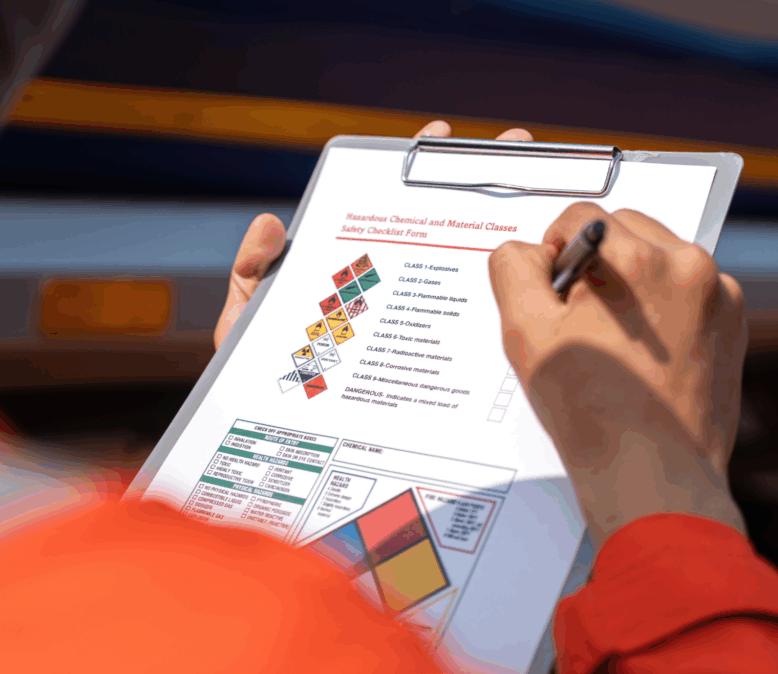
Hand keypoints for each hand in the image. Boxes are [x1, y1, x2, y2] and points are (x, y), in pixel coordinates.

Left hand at [213, 121, 533, 349]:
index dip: (412, 171)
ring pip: (454, 277)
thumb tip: (272, 224)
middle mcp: (384, 294)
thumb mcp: (246, 319)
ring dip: (496, 236)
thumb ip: (252, 270)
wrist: (274, 434)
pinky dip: (488, 311)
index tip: (441, 136)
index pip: (383, 212)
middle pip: (433, 232)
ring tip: (531, 199)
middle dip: (474, 186)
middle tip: (512, 147)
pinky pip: (454, 335)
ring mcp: (405, 327)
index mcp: (346, 274)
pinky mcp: (418, 366)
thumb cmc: (255, 376)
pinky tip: (521, 287)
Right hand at [489, 204, 748, 552]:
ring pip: (657, 257)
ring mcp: (718, 296)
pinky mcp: (731, 324)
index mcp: (637, 261)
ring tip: (611, 339)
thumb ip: (513, 270)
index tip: (552, 295)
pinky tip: (640, 353)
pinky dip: (659, 307)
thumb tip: (526, 252)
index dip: (552, 253)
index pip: (580, 217)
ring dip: (629, 280)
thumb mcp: (525, 333)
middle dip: (595, 262)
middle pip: (624, 229)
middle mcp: (688, 267)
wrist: (650, 473)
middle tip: (578, 319)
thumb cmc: (588, 409)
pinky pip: (685, 291)